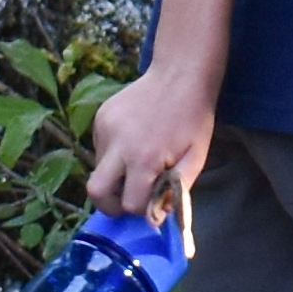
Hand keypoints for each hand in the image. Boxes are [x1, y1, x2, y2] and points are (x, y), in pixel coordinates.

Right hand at [86, 61, 219, 222]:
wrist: (180, 73)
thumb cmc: (193, 118)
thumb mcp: (196, 157)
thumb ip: (177, 191)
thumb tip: (156, 218)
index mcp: (144, 158)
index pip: (129, 204)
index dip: (141, 209)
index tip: (152, 203)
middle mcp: (118, 145)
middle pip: (95, 192)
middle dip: (110, 204)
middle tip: (127, 201)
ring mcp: (105, 129)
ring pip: (98, 169)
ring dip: (115, 175)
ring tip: (139, 160)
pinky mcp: (100, 117)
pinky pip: (100, 148)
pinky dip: (113, 155)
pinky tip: (134, 140)